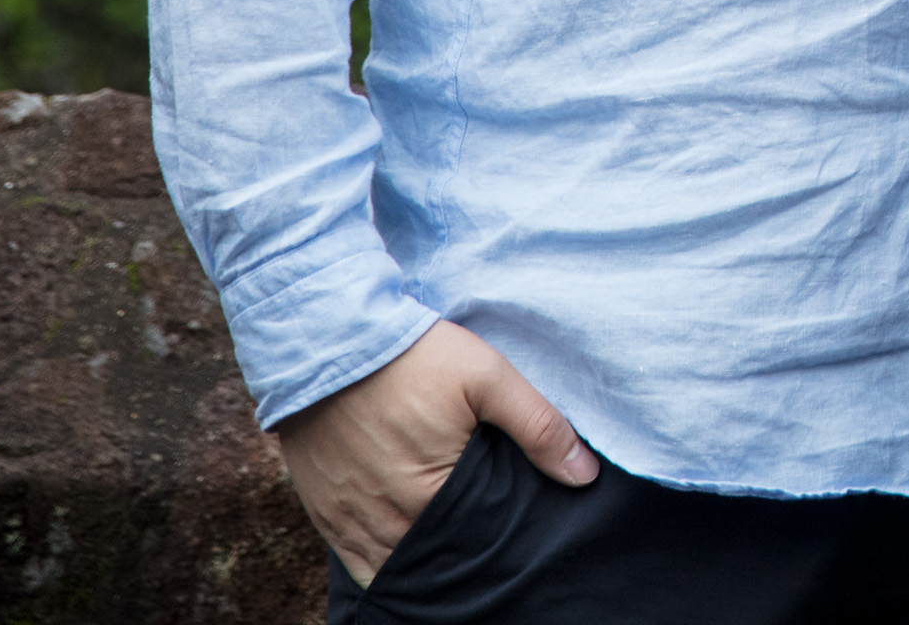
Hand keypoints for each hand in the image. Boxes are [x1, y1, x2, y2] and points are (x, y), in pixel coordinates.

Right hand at [275, 320, 593, 587]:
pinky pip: (357, 565)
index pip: (479, 545)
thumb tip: (584, 475)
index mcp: (431, 499)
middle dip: (463, 553)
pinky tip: (407, 551)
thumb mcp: (488, 377)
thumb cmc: (411, 357)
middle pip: (437, 561)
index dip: (500, 539)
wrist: (326, 340)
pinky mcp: (324, 515)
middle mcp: (387, 524)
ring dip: (424, 562)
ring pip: (396, 569)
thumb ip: (539, 427)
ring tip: (452, 544)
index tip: (514, 525)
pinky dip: (383, 564)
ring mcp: (351, 524)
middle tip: (486, 533)